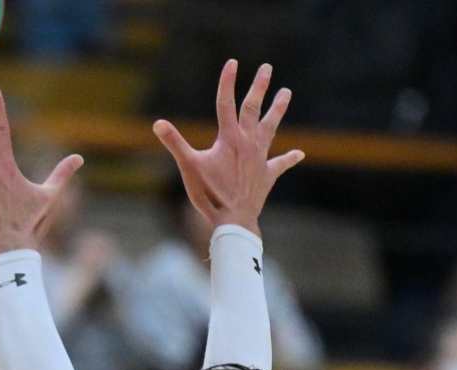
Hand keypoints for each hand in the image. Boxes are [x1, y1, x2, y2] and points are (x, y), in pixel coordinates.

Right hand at [152, 59, 301, 236]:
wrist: (234, 219)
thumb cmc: (210, 194)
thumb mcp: (188, 167)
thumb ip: (175, 143)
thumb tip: (157, 124)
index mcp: (229, 138)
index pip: (226, 103)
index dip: (228, 82)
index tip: (232, 63)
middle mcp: (248, 143)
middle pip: (253, 109)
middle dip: (259, 87)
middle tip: (267, 68)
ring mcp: (260, 158)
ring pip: (270, 128)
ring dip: (278, 109)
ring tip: (286, 92)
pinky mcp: (267, 175)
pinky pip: (280, 164)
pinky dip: (289, 158)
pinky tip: (299, 153)